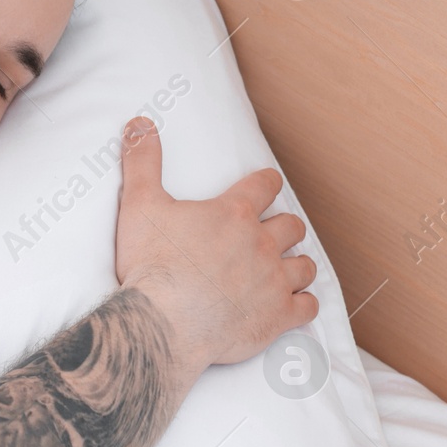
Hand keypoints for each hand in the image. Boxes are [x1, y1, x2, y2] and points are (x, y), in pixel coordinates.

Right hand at [114, 117, 318, 373]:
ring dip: (296, 265)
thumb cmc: (151, 264)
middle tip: (270, 233)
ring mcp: (274, 281)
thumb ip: (142, 162)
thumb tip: (139, 124)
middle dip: (284, 226)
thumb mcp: (139, 205)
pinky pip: (307, 307)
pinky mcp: (277, 316)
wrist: (163, 322)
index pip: (264, 185)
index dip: (267, 183)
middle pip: (292, 226)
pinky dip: (302, 304)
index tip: (266, 184)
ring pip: (304, 266)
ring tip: (284, 269)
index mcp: (233, 214)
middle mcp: (261, 243)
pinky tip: (292, 305)